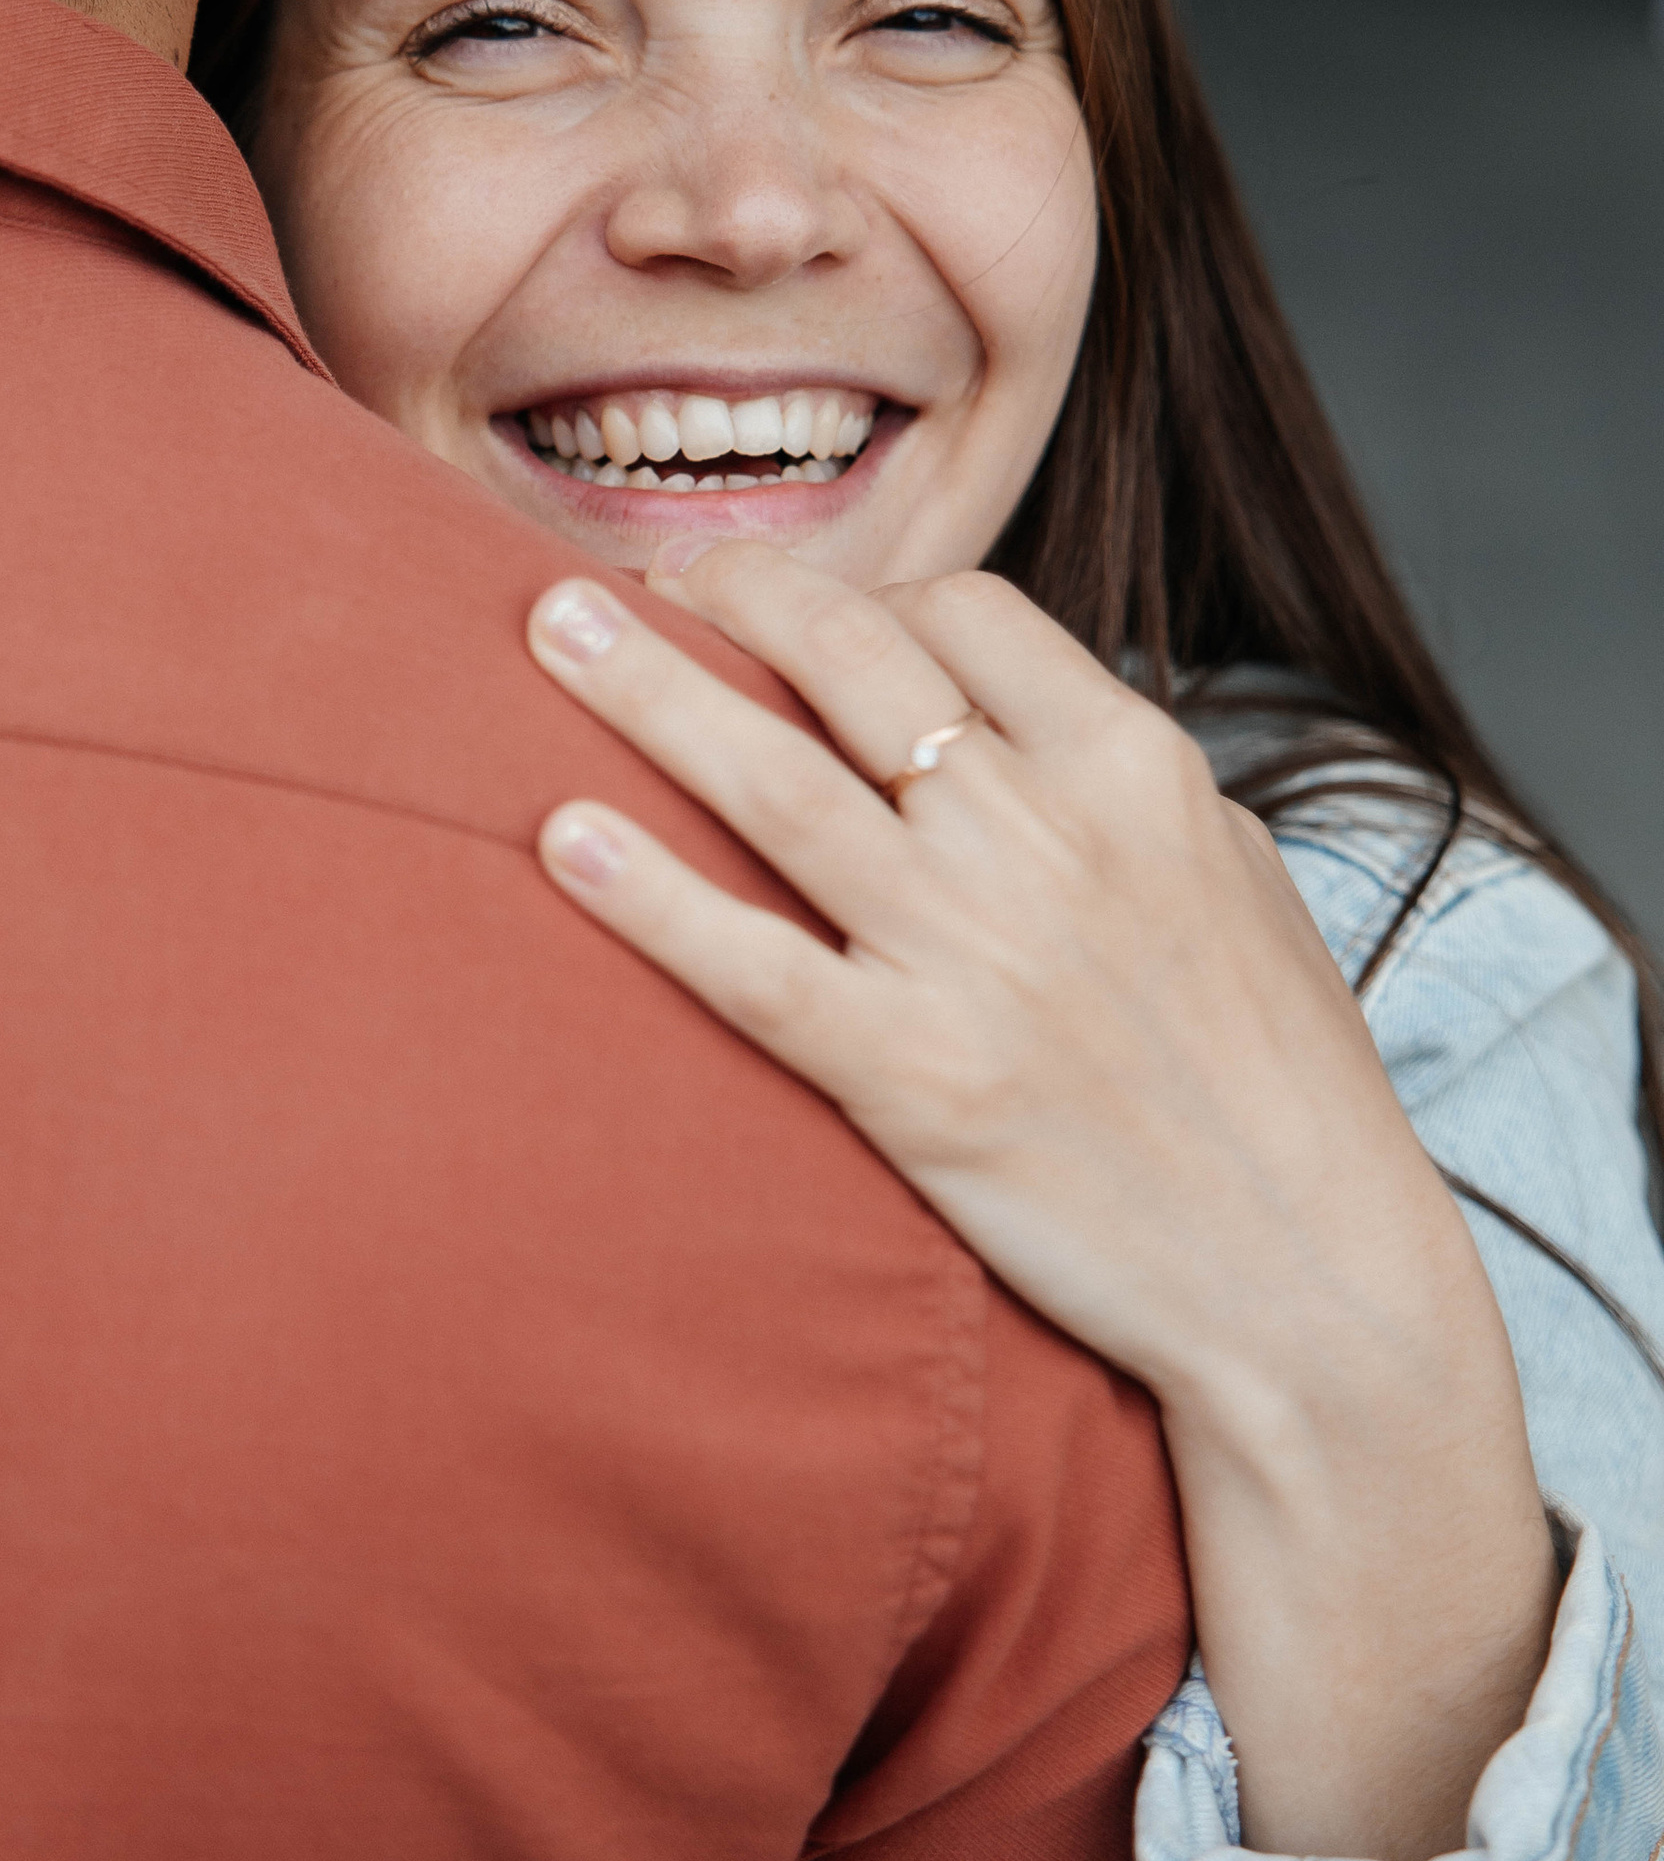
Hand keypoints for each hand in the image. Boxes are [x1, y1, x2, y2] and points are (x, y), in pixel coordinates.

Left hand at [527, 545, 1554, 1860]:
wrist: (1313, 1282)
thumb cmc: (1281, 1081)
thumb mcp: (1235, 883)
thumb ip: (1118, 788)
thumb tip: (1012, 726)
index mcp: (1134, 768)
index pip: (962, 616)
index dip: (852, 593)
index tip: (773, 607)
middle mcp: (1044, 834)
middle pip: (847, 659)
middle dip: (724, 592)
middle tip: (630, 578)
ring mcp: (972, 952)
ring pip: (774, 783)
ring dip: (645, 692)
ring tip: (548, 627)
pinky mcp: (915, 1076)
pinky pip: (753, 966)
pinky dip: (650, 898)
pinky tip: (562, 843)